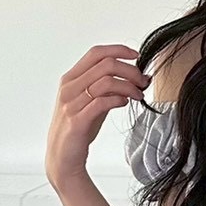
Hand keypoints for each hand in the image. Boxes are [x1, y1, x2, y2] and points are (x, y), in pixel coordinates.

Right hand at [46, 45, 150, 189]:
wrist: (63, 155)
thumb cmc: (80, 126)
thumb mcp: (92, 101)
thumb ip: (108, 87)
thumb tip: (138, 77)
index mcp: (71, 78)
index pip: (96, 53)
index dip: (118, 50)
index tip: (137, 55)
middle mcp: (69, 87)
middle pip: (106, 64)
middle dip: (130, 70)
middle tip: (142, 81)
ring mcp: (71, 103)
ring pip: (107, 81)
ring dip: (129, 86)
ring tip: (138, 95)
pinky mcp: (77, 120)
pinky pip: (102, 102)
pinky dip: (119, 99)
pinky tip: (125, 103)